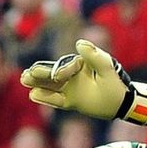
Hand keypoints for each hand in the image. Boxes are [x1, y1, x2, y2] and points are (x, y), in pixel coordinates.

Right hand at [21, 40, 146, 122]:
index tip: (57, 76)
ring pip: (51, 85)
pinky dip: (45, 98)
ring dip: (38, 83)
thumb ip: (95, 57)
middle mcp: (74, 75)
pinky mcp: (71, 101)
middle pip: (53, 73)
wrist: (122, 103)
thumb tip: (78, 43)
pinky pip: (56, 100)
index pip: (67, 65)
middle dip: (40, 73)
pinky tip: (32, 95)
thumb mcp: (107, 69)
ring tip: (24, 80)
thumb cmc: (116, 84)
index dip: (62, 70)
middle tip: (26, 74)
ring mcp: (71, 88)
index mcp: (82, 64)